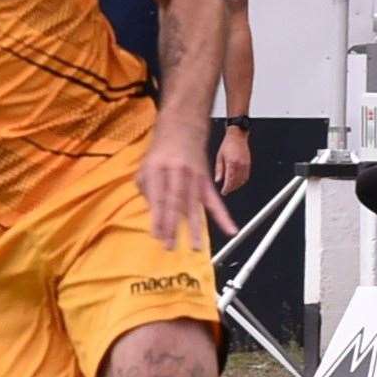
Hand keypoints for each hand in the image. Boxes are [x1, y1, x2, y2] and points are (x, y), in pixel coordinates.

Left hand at [138, 117, 236, 249]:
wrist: (183, 130)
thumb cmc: (161, 153)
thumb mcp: (145, 168)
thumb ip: (146, 191)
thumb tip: (153, 216)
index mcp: (158, 169)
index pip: (158, 198)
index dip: (158, 218)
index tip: (157, 236)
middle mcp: (177, 173)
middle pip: (176, 203)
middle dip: (173, 226)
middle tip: (170, 246)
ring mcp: (194, 177)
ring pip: (195, 205)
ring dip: (195, 228)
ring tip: (195, 247)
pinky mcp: (206, 181)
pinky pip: (215, 201)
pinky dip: (223, 217)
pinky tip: (230, 230)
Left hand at [213, 127, 251, 194]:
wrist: (237, 136)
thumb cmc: (227, 145)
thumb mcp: (219, 157)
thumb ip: (219, 170)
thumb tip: (218, 180)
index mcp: (232, 163)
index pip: (230, 180)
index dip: (227, 188)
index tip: (223, 192)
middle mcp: (240, 165)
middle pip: (237, 182)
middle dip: (232, 188)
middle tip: (226, 190)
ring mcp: (246, 164)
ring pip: (243, 180)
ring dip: (237, 185)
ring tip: (231, 187)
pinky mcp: (248, 163)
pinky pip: (246, 176)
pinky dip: (242, 181)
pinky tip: (237, 182)